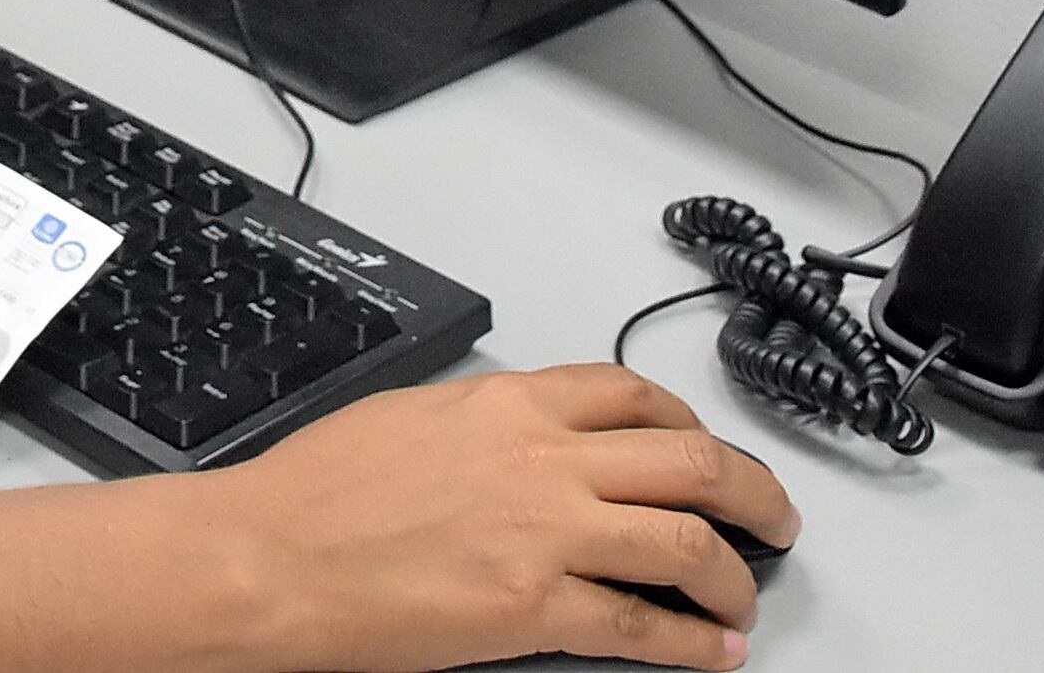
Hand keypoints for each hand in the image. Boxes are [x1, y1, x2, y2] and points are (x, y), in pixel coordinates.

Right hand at [220, 365, 796, 669]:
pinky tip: (710, 652)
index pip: (633, 396)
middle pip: (691, 461)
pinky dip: (694, 645)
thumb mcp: (409, 419)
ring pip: (689, 544)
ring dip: (738, 578)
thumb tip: (532, 446)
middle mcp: (538, 458)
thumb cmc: (315, 495)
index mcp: (505, 404)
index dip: (694, 427)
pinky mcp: (533, 607)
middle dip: (755, 494)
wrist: (269, 555)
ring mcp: (543, 532)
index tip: (710, 453)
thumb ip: (486, 427)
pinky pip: (643, 626)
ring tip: (746, 599)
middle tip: (774, 521)